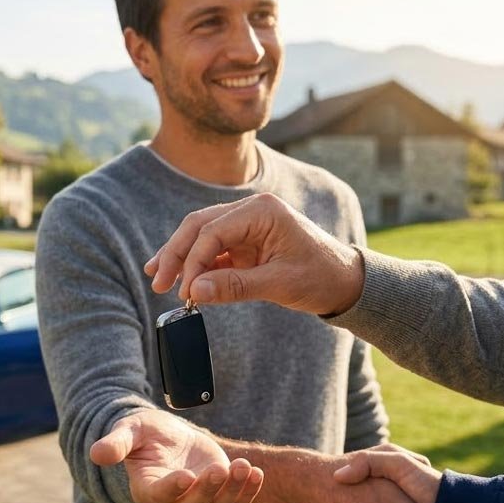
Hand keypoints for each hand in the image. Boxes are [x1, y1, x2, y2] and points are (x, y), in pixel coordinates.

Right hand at [90, 410, 263, 502]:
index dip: (172, 489)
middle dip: (208, 491)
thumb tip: (95, 454)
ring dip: (233, 490)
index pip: (159, 495)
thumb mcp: (132, 430)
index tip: (186, 476)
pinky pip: (235, 500)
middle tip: (219, 469)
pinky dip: (247, 489)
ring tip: (245, 467)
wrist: (170, 437)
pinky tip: (255, 472)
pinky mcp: (218, 496)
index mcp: (147, 489)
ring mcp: (197, 502)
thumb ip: (117, 443)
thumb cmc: (145, 432)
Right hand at [143, 192, 364, 314]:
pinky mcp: (245, 241)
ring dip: (181, 257)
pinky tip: (182, 280)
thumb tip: (194, 292)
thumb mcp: (278, 284)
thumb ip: (235, 286)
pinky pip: (213, 249)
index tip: (185, 291)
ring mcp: (246, 224)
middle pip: (199, 226)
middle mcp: (250, 210)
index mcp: (262, 211)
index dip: (193, 261)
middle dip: (176, 254)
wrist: (345, 282)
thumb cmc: (320, 277)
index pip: (213, 231)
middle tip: (158, 280)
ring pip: (201, 236)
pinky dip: (196, 265)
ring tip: (158, 278)